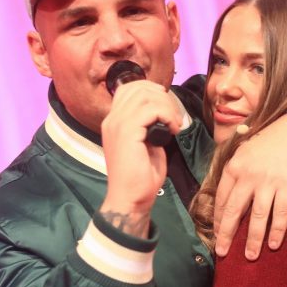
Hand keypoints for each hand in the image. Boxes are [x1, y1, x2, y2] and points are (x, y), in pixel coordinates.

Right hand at [100, 80, 182, 232]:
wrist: (131, 198)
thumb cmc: (140, 176)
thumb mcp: (145, 143)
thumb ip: (148, 125)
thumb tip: (162, 113)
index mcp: (114, 121)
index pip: (128, 89)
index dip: (152, 90)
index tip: (168, 107)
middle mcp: (112, 119)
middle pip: (138, 88)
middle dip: (163, 98)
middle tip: (174, 118)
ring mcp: (117, 124)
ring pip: (145, 96)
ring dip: (167, 107)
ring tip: (174, 124)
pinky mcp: (127, 132)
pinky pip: (151, 110)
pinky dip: (167, 116)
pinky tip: (173, 130)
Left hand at [213, 116, 286, 258]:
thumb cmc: (273, 141)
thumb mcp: (246, 151)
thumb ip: (237, 171)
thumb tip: (231, 196)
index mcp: (234, 167)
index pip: (221, 198)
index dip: (218, 219)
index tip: (216, 234)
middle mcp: (248, 175)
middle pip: (234, 211)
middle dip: (226, 235)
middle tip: (222, 252)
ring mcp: (268, 181)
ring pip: (257, 216)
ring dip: (253, 239)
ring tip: (249, 256)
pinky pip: (280, 213)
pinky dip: (277, 230)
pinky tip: (274, 245)